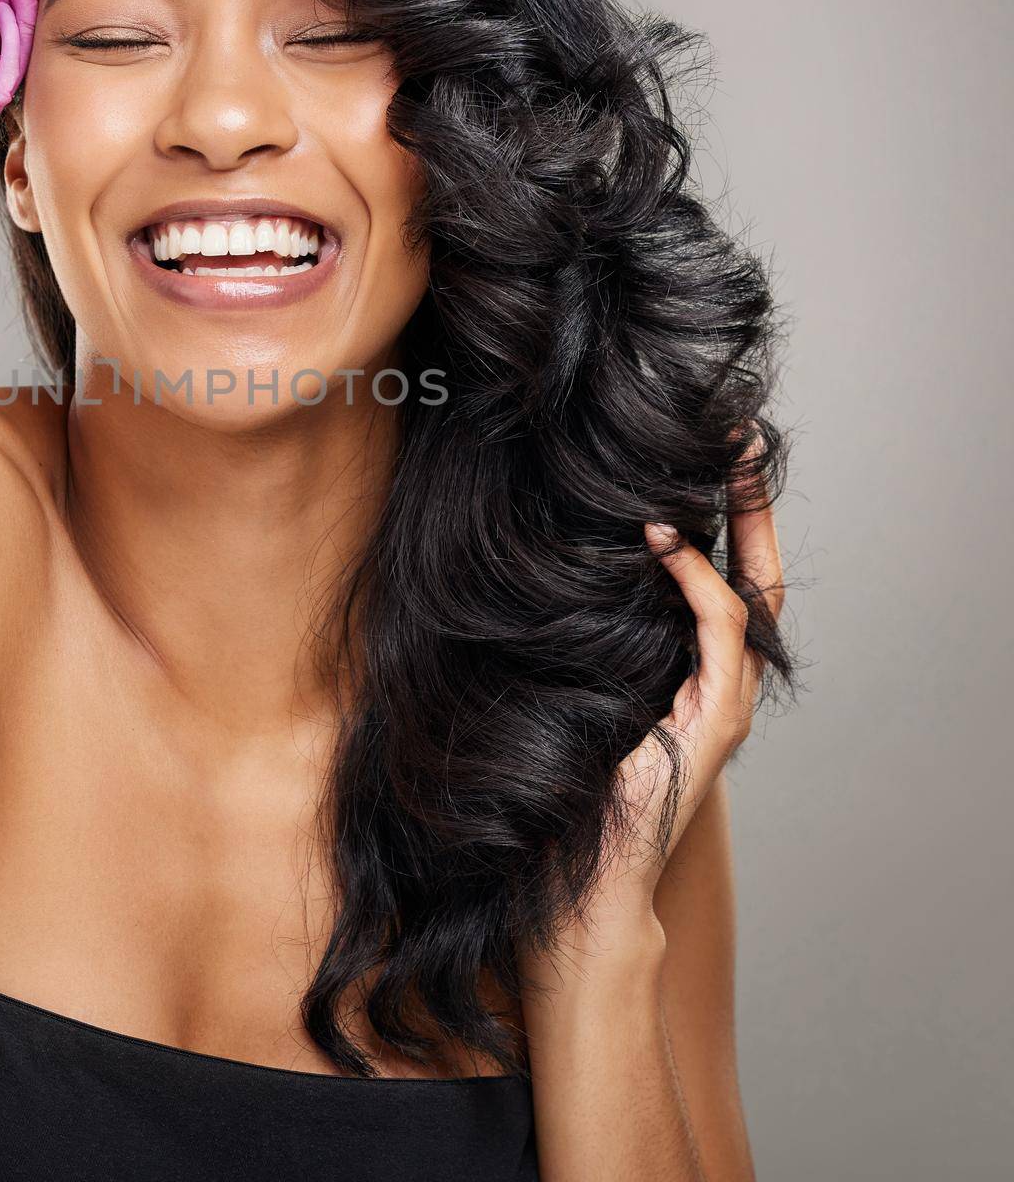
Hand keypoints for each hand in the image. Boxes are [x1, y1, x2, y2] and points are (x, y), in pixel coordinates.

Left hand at [592, 430, 786, 929]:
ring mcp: (726, 702)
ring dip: (738, 524)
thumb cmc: (568, 778)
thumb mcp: (580, 684)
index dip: (728, 518)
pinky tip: (665, 540)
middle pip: (758, 575)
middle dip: (752, 505)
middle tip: (741, 440)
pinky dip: (697, 580)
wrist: (582, 868)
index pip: (730, 578)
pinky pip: (716, 632)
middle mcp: (724, 683)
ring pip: (751, 594)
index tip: (712, 456)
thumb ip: (591, 634)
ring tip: (721, 463)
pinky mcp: (715, 721)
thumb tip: (549, 563)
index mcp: (695, 672)